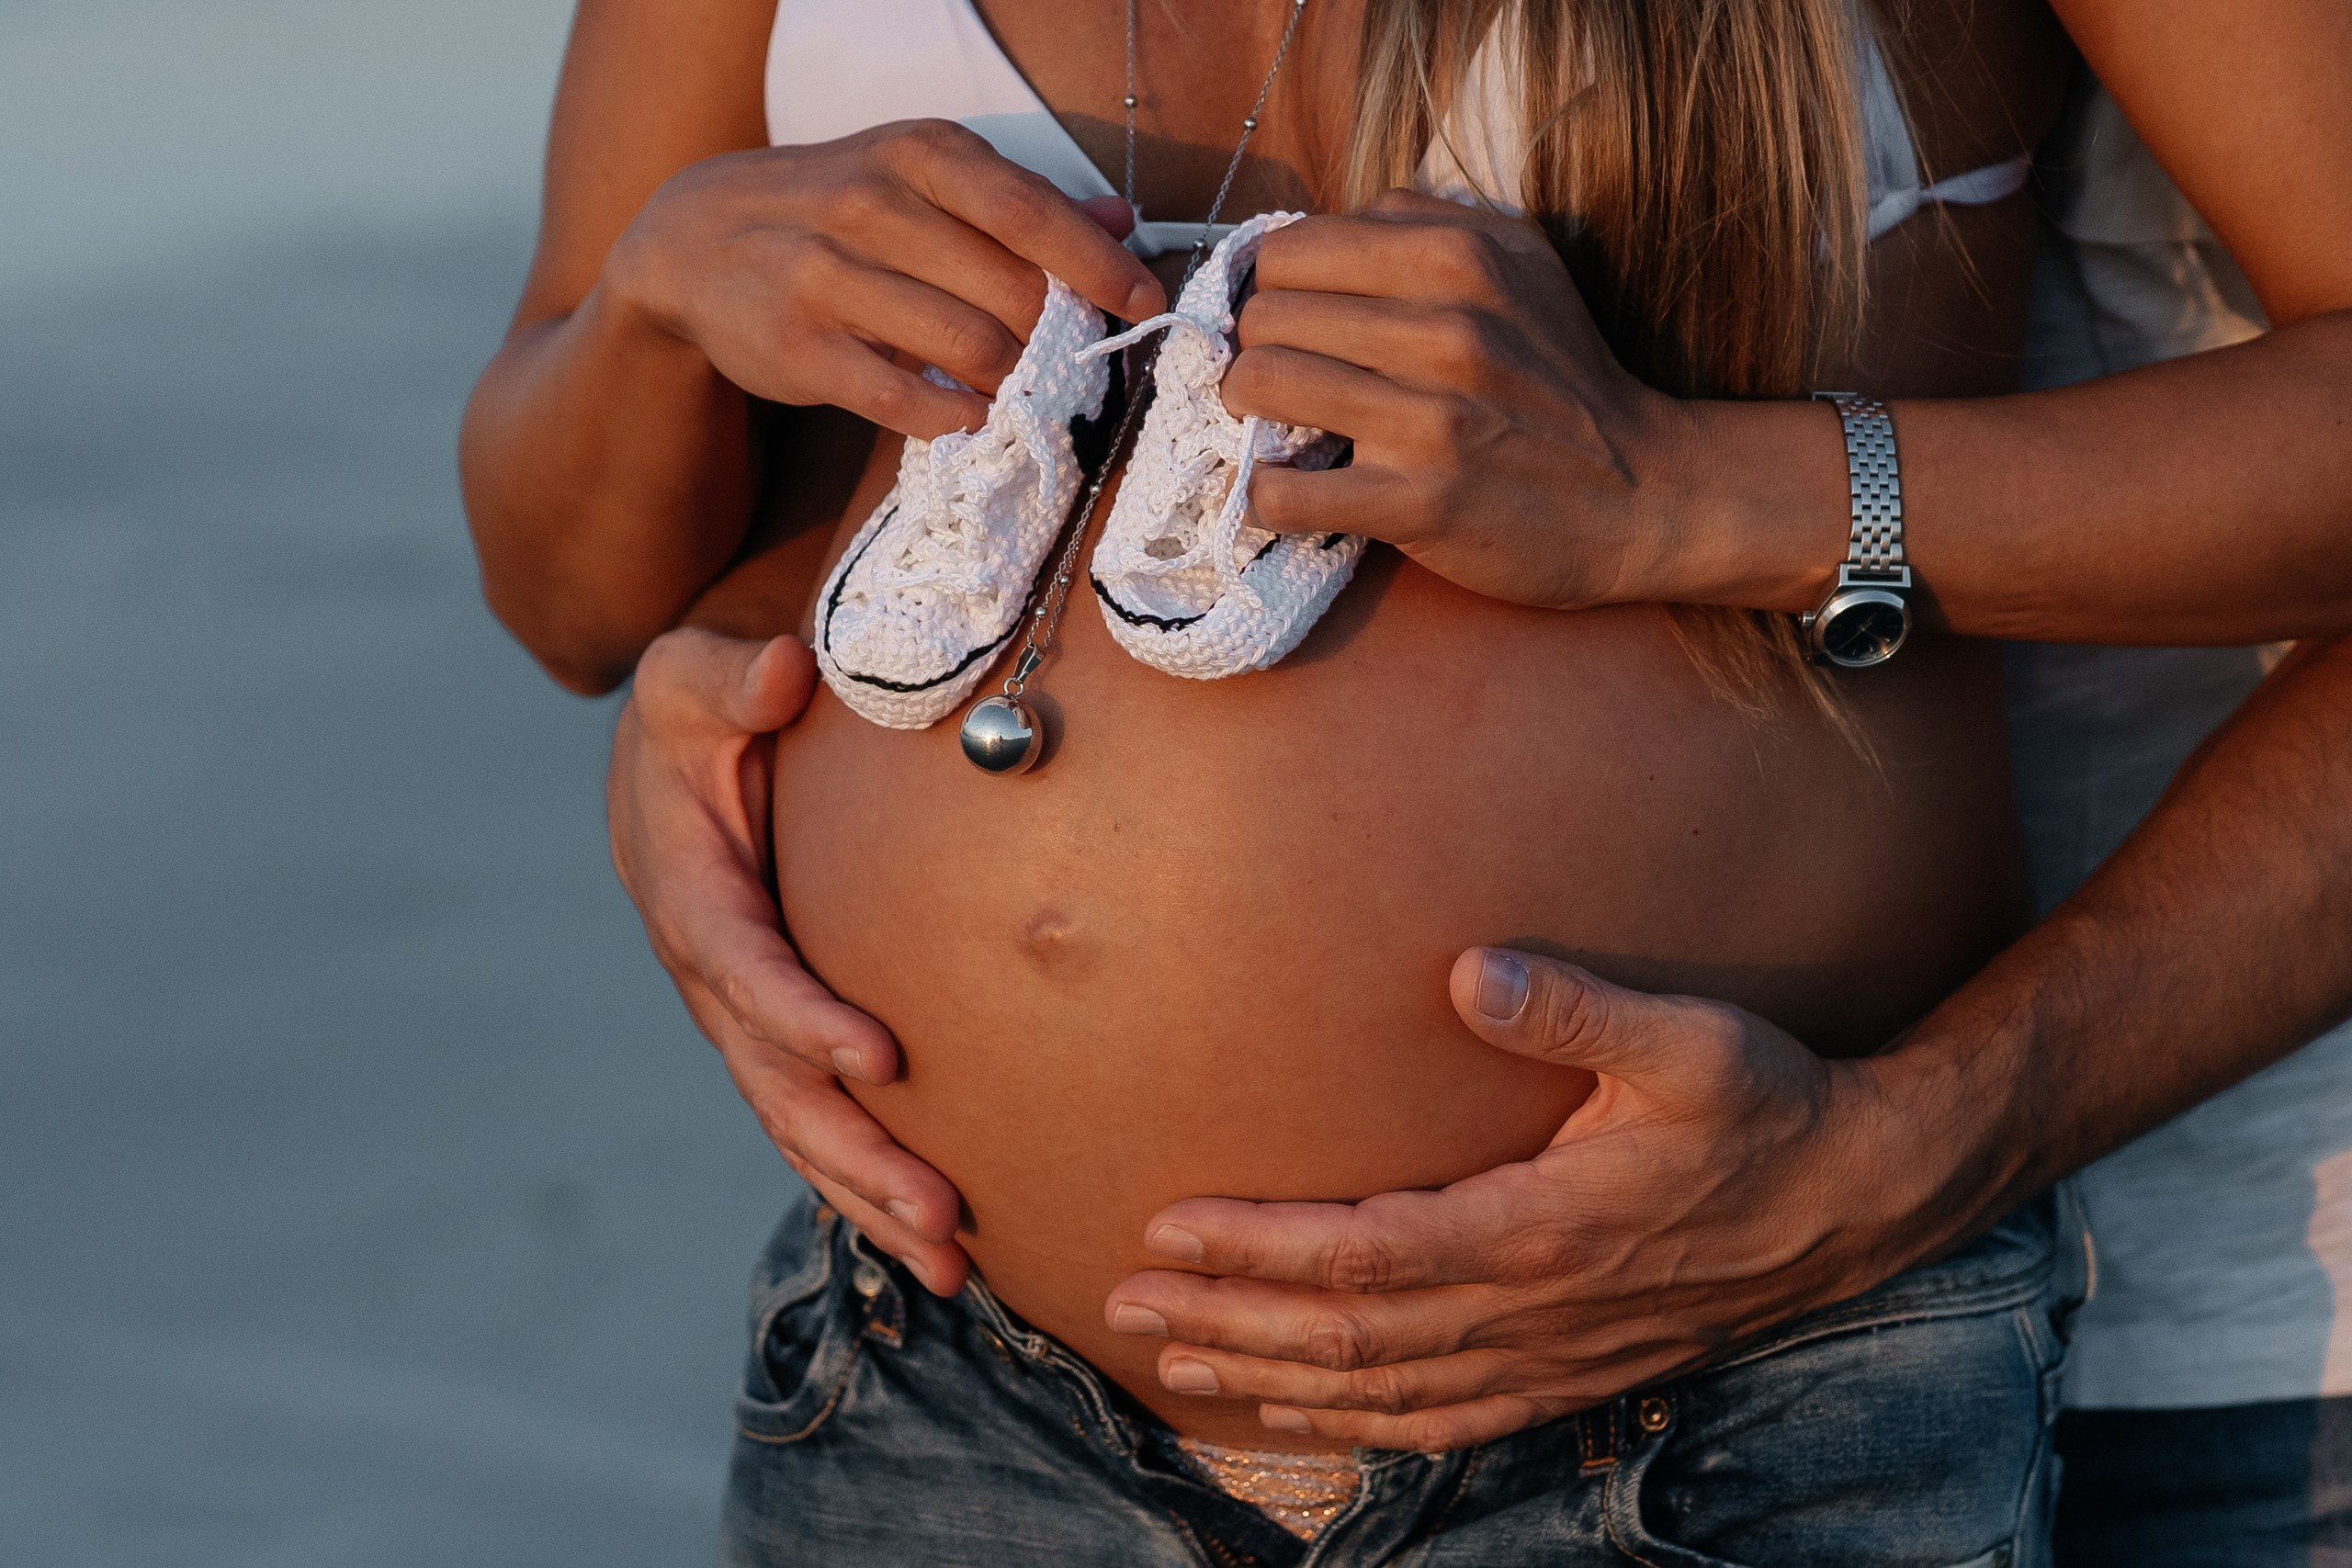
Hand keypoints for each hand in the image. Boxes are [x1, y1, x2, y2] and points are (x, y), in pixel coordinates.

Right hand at [605, 120, 1163, 438]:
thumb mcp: (919, 178)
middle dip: (1056, 337)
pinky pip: (903, 399)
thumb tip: (1122, 220)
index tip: (1144, 302)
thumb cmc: (832, 209)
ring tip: (1024, 390)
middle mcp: (872, 206)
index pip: (1029, 212)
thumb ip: (1020, 203)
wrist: (691, 240)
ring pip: (969, 347)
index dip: (1097, 265)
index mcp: (917, 155)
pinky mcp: (798, 349)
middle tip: (1073, 362)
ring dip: (1014, 382)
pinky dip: (954, 417)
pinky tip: (970, 416)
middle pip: (1011, 291)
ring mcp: (828, 279)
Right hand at [609, 627, 968, 1292]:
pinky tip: (936, 1241)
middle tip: (939, 1211)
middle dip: (855, 1152)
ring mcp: (740, 1015)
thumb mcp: (692, 675)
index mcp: (689, 892)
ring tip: (954, 1261)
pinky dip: (866, 1181)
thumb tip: (780, 672)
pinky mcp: (775, 1030)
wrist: (679, 746)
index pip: (743, 968)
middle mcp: (709, 973)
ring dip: (870, 1194)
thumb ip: (728, 676)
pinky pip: (817, 1118)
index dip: (802, 1019)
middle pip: (776, 1082)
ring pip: (799, 1123)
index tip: (880, 1061)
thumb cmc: (701, 705)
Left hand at [1102, 948, 1942, 1450]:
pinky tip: (1299, 1415)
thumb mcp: (1689, 1039)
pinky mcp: (1569, 1376)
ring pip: (1385, 1392)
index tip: (1170, 1225)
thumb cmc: (1766, 1106)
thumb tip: (1470, 970)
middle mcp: (1536, 1309)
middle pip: (1351, 1336)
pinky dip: (1358, 1428)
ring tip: (1178, 1360)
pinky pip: (1445, 1424)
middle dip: (1230, 1317)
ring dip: (1273, 1379)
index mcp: (1547, 1226)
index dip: (1262, 1248)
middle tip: (1126, 1298)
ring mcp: (1551, 1356)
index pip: (1370, 1253)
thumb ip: (1576, 1008)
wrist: (1857, 1198)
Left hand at [1224, 189, 1688, 611]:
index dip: (1272, 288)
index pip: (1291, 251)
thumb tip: (1327, 224)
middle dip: (1256, 349)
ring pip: (1259, 386)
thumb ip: (1426, 223)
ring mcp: (1429, 419)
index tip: (1285, 321)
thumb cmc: (1567, 377)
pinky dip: (1267, 493)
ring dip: (1247, 413)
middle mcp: (1443, 330)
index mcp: (1457, 259)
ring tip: (1275, 425)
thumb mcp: (1523, 264)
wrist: (1646, 494)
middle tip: (1277, 378)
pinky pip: (1283, 491)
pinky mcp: (1417, 503)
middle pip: (1264, 316)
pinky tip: (1291, 488)